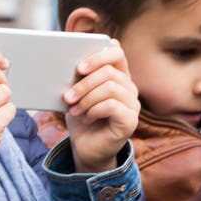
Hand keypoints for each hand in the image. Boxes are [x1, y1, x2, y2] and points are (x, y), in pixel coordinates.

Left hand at [61, 44, 140, 172]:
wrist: (85, 147)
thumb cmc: (80, 117)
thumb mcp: (76, 94)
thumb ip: (78, 77)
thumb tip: (68, 62)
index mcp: (117, 76)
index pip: (117, 53)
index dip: (98, 56)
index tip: (78, 68)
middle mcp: (129, 87)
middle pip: (109, 71)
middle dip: (84, 83)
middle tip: (67, 97)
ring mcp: (133, 104)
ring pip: (110, 87)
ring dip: (86, 99)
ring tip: (74, 110)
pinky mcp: (131, 120)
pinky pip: (112, 105)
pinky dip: (93, 110)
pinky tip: (86, 118)